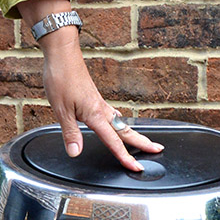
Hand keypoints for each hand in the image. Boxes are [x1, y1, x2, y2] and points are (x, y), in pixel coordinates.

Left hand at [39, 28, 162, 171]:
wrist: (62, 52)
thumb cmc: (61, 77)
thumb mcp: (61, 110)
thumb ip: (70, 133)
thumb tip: (76, 152)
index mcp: (96, 114)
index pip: (114, 141)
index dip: (125, 157)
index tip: (137, 167)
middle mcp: (102, 109)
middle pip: (126, 130)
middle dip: (143, 142)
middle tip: (158, 149)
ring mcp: (99, 103)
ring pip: (122, 122)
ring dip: (134, 133)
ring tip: (144, 141)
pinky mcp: (95, 99)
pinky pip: (113, 115)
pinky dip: (121, 123)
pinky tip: (119, 125)